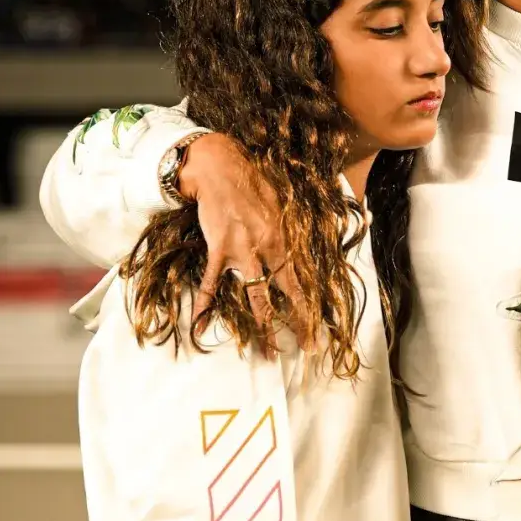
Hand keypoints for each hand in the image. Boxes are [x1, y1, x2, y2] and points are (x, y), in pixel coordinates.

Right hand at [178, 133, 299, 337]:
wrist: (220, 167)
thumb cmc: (253, 183)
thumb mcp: (284, 204)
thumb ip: (294, 228)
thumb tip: (312, 243)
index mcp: (287, 239)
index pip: (304, 280)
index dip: (313, 306)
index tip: (320, 327)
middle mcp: (270, 248)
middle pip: (288, 294)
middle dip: (298, 324)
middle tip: (306, 348)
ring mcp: (243, 251)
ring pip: (256, 296)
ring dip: (262, 327)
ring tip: (266, 354)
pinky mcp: (219, 248)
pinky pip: (212, 282)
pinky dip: (204, 303)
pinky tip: (199, 324)